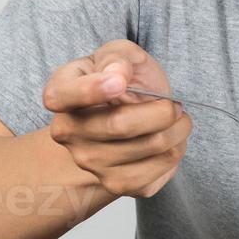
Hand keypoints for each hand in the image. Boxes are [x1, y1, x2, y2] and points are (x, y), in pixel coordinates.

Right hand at [42, 40, 191, 197]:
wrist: (128, 114)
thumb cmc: (122, 78)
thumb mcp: (119, 53)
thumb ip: (117, 58)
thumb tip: (118, 74)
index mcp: (60, 93)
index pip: (60, 97)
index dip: (91, 89)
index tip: (120, 82)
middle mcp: (68, 133)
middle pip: (120, 125)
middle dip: (163, 110)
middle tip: (174, 104)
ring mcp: (89, 162)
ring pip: (149, 146)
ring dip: (178, 129)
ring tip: (177, 119)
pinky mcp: (116, 184)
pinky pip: (159, 169)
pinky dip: (176, 150)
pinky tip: (170, 139)